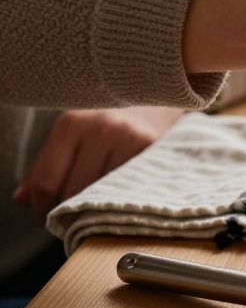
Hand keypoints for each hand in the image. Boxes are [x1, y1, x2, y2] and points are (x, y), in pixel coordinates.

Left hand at [15, 107, 184, 216]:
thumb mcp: (74, 131)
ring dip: (98, 205)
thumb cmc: (111, 116)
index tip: (48, 213)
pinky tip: (124, 192)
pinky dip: (123, 197)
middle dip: (71, 207)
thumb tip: (22, 199)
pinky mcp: (154, 149)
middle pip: (73, 192)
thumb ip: (46, 165)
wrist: (160, 93)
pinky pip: (129, 189)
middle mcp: (100, 129)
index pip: (45, 182)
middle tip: (77, 208)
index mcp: (71, 123)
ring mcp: (129, 139)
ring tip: (102, 199)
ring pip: (103, 195)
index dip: (42, 206)